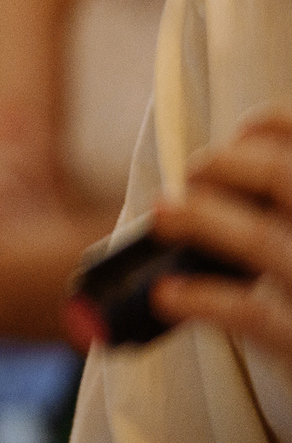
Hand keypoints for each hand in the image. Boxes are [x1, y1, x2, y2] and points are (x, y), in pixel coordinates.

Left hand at [150, 107, 291, 357]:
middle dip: (231, 164)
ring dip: (202, 219)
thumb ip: (281, 212)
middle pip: (287, 180)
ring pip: (264, 241)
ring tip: (163, 215)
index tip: (238, 134)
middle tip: (194, 174)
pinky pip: (253, 315)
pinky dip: (204, 299)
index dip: (275, 127)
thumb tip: (214, 180)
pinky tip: (167, 295)